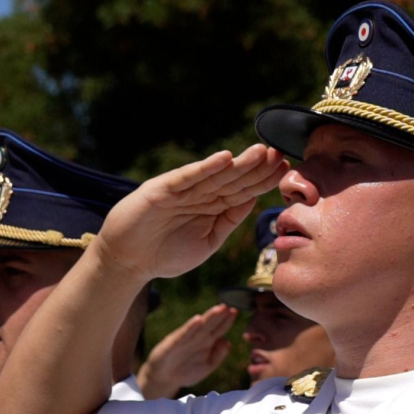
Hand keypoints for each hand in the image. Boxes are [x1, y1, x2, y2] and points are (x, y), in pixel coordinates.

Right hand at [96, 144, 287, 281]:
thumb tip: (254, 202)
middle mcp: (199, 194)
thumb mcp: (206, 243)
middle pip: (233, 179)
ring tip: (261, 152)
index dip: (263, 181)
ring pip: (215, 175)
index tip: (286, 170)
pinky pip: (188, 178)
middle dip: (257, 168)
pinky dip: (205, 168)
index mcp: (211, 207)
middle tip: (281, 154)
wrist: (127, 262)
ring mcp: (181, 191)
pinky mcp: (161, 190)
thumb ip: (228, 222)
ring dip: (238, 163)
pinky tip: (224, 159)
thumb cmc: (165, 255)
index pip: (243, 191)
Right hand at [138, 304, 237, 398]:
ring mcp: (186, 339)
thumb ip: (218, 356)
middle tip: (229, 306)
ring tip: (219, 309)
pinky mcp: (174, 343)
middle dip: (220, 315)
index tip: (236, 312)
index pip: (220, 329)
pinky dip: (191, 327)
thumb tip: (228, 342)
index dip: (227, 321)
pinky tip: (197, 320)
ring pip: (200, 326)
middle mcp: (198, 337)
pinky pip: (184, 334)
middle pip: (212, 324)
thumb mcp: (207, 366)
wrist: (164, 378)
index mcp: (208, 342)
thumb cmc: (186, 370)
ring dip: (209, 317)